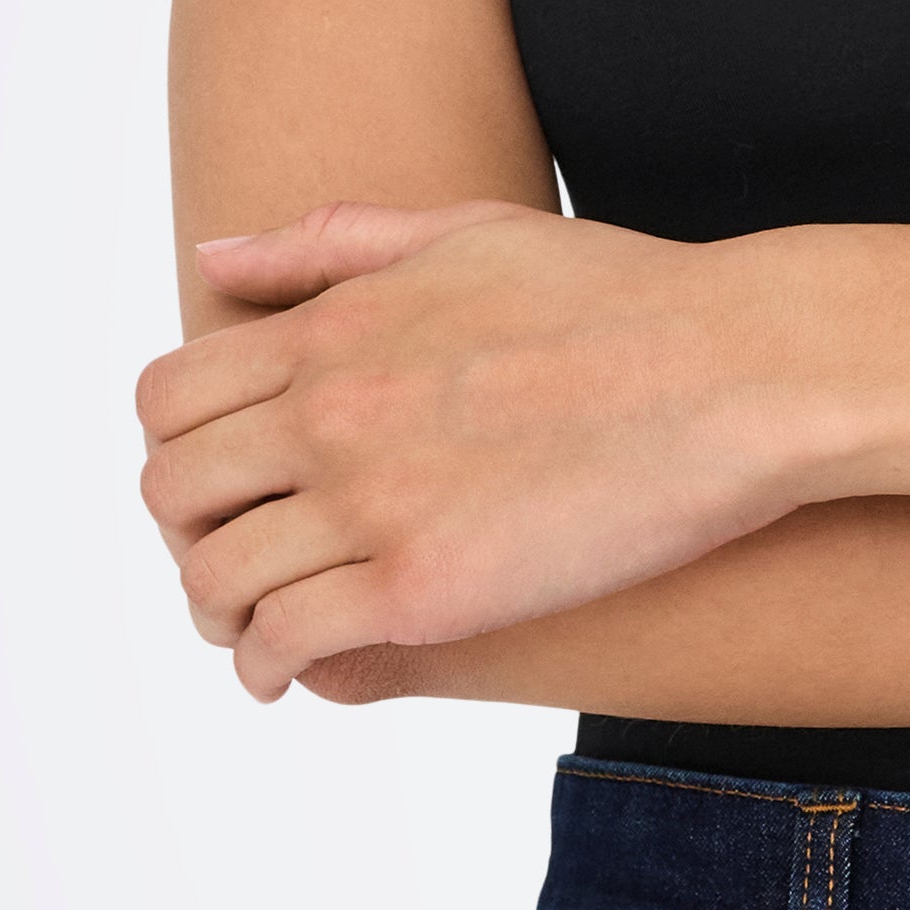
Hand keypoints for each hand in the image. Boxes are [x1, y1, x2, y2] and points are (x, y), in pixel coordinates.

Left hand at [133, 200, 813, 696]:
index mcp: (334, 330)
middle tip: (227, 564)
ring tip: (252, 632)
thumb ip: (331, 246)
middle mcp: (329, 413)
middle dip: (187, 536)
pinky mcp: (425, 589)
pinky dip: (268, 665)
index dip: (176, 452)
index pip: (170, 399)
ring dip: (219, 613)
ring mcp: (371, 502)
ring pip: (217, 577)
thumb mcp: (465, 234)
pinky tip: (291, 674)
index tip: (218, 486)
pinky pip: (289, 640)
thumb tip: (214, 259)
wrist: (740, 372)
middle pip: (175, 492)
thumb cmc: (623, 298)